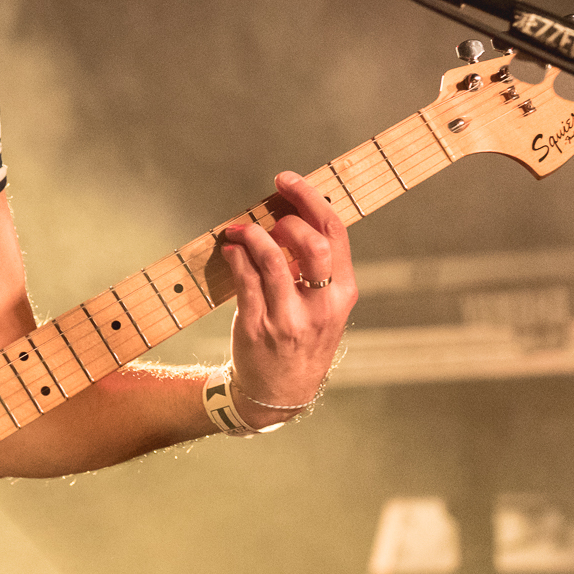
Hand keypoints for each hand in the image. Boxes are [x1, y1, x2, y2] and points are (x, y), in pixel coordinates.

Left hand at [219, 171, 358, 427]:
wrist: (280, 393)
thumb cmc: (303, 339)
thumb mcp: (324, 308)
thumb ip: (316, 268)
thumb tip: (291, 214)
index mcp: (343, 294)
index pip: (335, 235)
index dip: (311, 199)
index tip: (288, 180)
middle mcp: (321, 307)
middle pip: (312, 244)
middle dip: (288, 216)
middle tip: (270, 209)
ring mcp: (288, 318)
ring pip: (272, 260)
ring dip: (253, 234)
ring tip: (240, 229)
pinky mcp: (258, 327)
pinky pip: (245, 280)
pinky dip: (236, 256)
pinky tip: (231, 248)